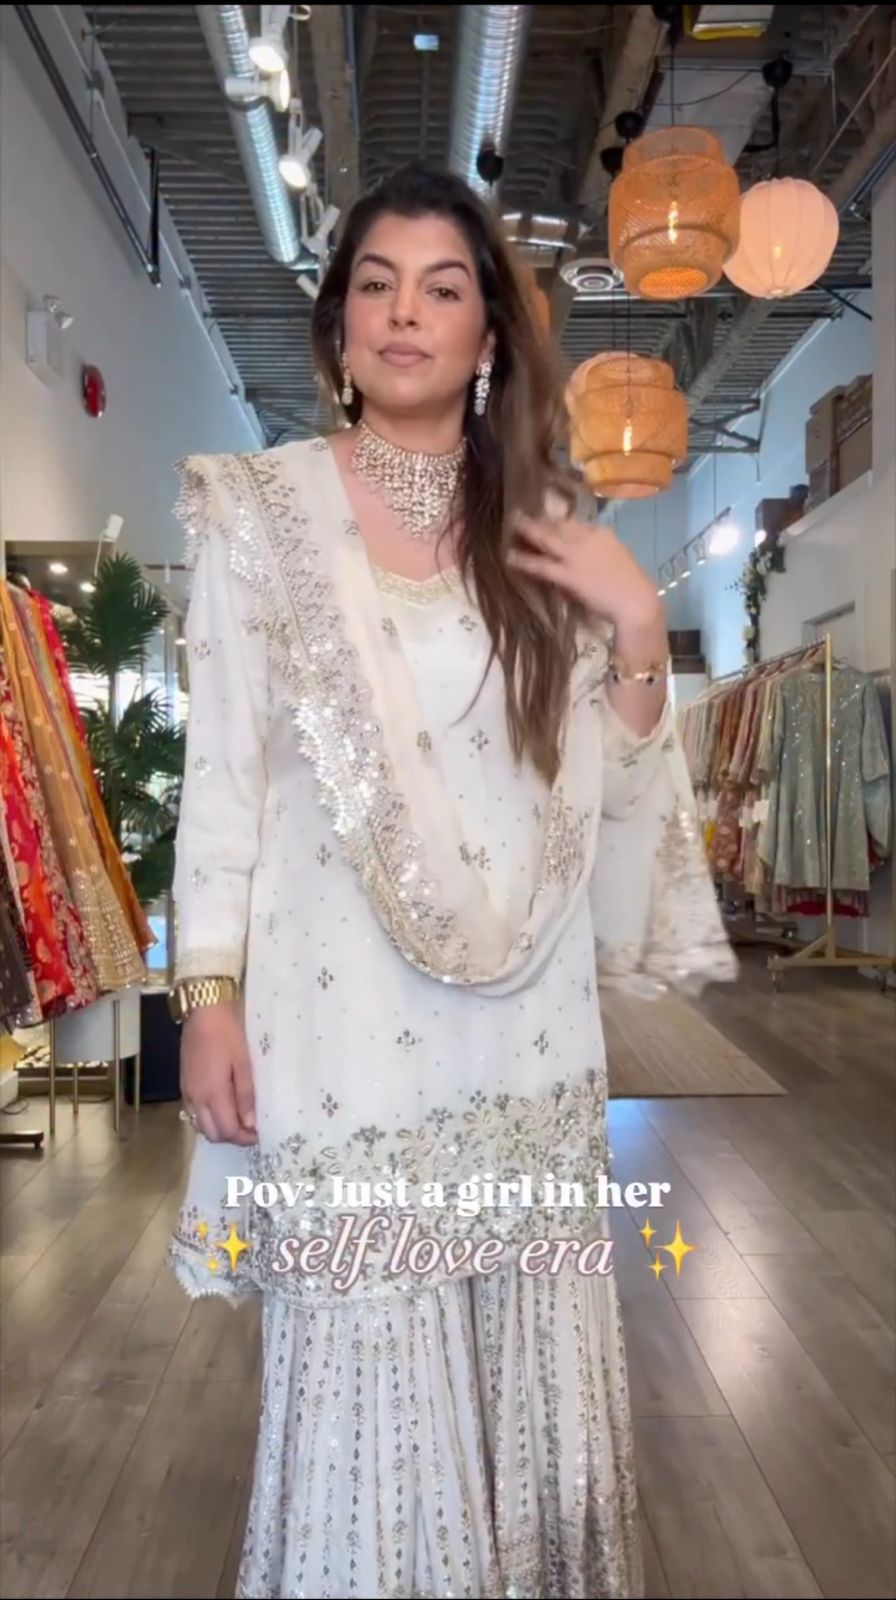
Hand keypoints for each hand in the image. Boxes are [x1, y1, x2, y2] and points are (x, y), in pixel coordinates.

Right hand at [180, 1004, 256, 1144]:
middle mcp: (196, 1098)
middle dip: (231, 1137)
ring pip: (200, 1126)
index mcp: (212, 1094)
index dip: (243, 1138)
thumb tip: (250, 1123)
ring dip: (218, 1129)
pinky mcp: (183, 1085)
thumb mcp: (243, 1064)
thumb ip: (245, 1096)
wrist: (203, 1013)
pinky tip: (221, 1107)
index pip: (226, 1130)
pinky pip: (193, 1113)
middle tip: (248, 1128)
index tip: (257, 1135)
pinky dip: (207, 1119)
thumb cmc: (228, 1035)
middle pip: (211, 1134)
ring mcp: (187, 1093)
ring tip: (236, 1118)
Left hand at [507, 512, 661, 628]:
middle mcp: (587, 538)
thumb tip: (584, 556)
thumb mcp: (618, 558)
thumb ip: (599, 552)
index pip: (574, 522)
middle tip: (520, 513)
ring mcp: (576, 555)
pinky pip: (541, 565)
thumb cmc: (631, 584)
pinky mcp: (568, 574)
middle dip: (539, 518)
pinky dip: (524, 560)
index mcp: (602, 533)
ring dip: (527, 530)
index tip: (546, 518)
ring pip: (546, 538)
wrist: (636, 601)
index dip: (557, 520)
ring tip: (511, 525)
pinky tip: (510, 557)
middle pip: (557, 524)